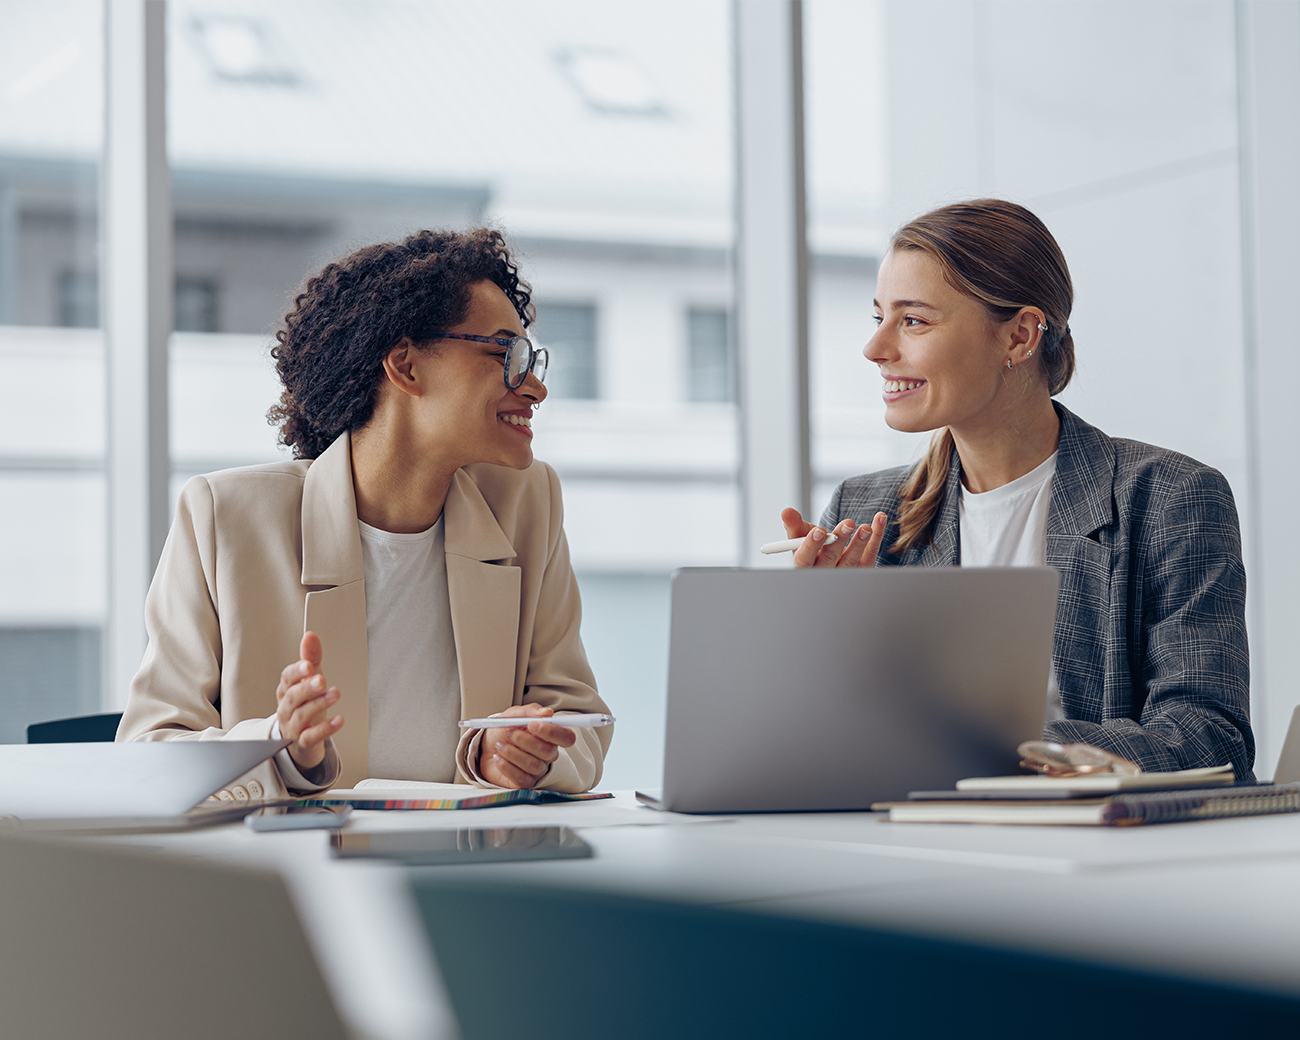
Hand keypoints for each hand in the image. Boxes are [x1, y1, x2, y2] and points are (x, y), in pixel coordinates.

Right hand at [275, 631, 343, 770]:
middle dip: (306, 687)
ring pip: (301, 715)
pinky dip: (324, 729)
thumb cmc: (305, 706)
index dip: (296, 672)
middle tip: (321, 679)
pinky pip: (311, 737)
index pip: (286, 679)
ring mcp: (293, 726)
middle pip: (292, 697)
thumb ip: (311, 658)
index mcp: (286, 690)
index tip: (307, 665)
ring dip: (318, 704)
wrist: (299, 740)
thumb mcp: (309, 681)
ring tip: (334, 694)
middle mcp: (287, 708)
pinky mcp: (303, 742)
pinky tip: (339, 720)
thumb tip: (310, 636)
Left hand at [476, 704, 576, 788]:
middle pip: (547, 751)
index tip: (532, 725)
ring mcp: (538, 770)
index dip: (552, 732)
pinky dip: (506, 766)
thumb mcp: (515, 714)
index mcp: (551, 736)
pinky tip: (498, 757)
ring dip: (512, 752)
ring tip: (500, 744)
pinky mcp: (525, 782)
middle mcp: (548, 754)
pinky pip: (521, 778)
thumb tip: (547, 712)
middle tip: (509, 732)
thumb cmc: (505, 730)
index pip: (567, 737)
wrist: (486, 746)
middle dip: (524, 740)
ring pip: (533, 765)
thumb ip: (531, 711)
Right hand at [780, 507, 887, 568]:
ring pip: (852, 561)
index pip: (805, 559)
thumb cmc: (813, 547)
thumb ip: (793, 523)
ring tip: (865, 527)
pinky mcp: (863, 569)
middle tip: (848, 523)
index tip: (818, 531)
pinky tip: (878, 521)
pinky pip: (871, 555)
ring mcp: (845, 574)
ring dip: (860, 543)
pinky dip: (876, 538)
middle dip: (840, 540)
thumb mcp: (800, 535)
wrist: (832, 559)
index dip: (811, 546)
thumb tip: (786, 511)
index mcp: (805, 565)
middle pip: (831, 560)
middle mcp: (824, 572)